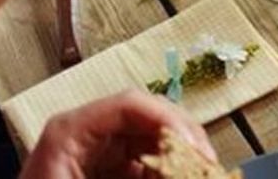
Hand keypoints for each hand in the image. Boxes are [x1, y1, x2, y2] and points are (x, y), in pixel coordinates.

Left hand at [18, 91, 214, 178]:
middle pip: (147, 119)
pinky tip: (178, 177)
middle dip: (182, 141)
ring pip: (151, 142)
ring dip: (177, 159)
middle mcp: (85, 135)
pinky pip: (143, 165)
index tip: (196, 151)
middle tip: (207, 166)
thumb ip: (142, 176)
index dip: (170, 122)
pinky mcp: (105, 173)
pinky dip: (164, 173)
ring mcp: (96, 154)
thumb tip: (187, 171)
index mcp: (70, 134)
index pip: (130, 105)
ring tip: (198, 172)